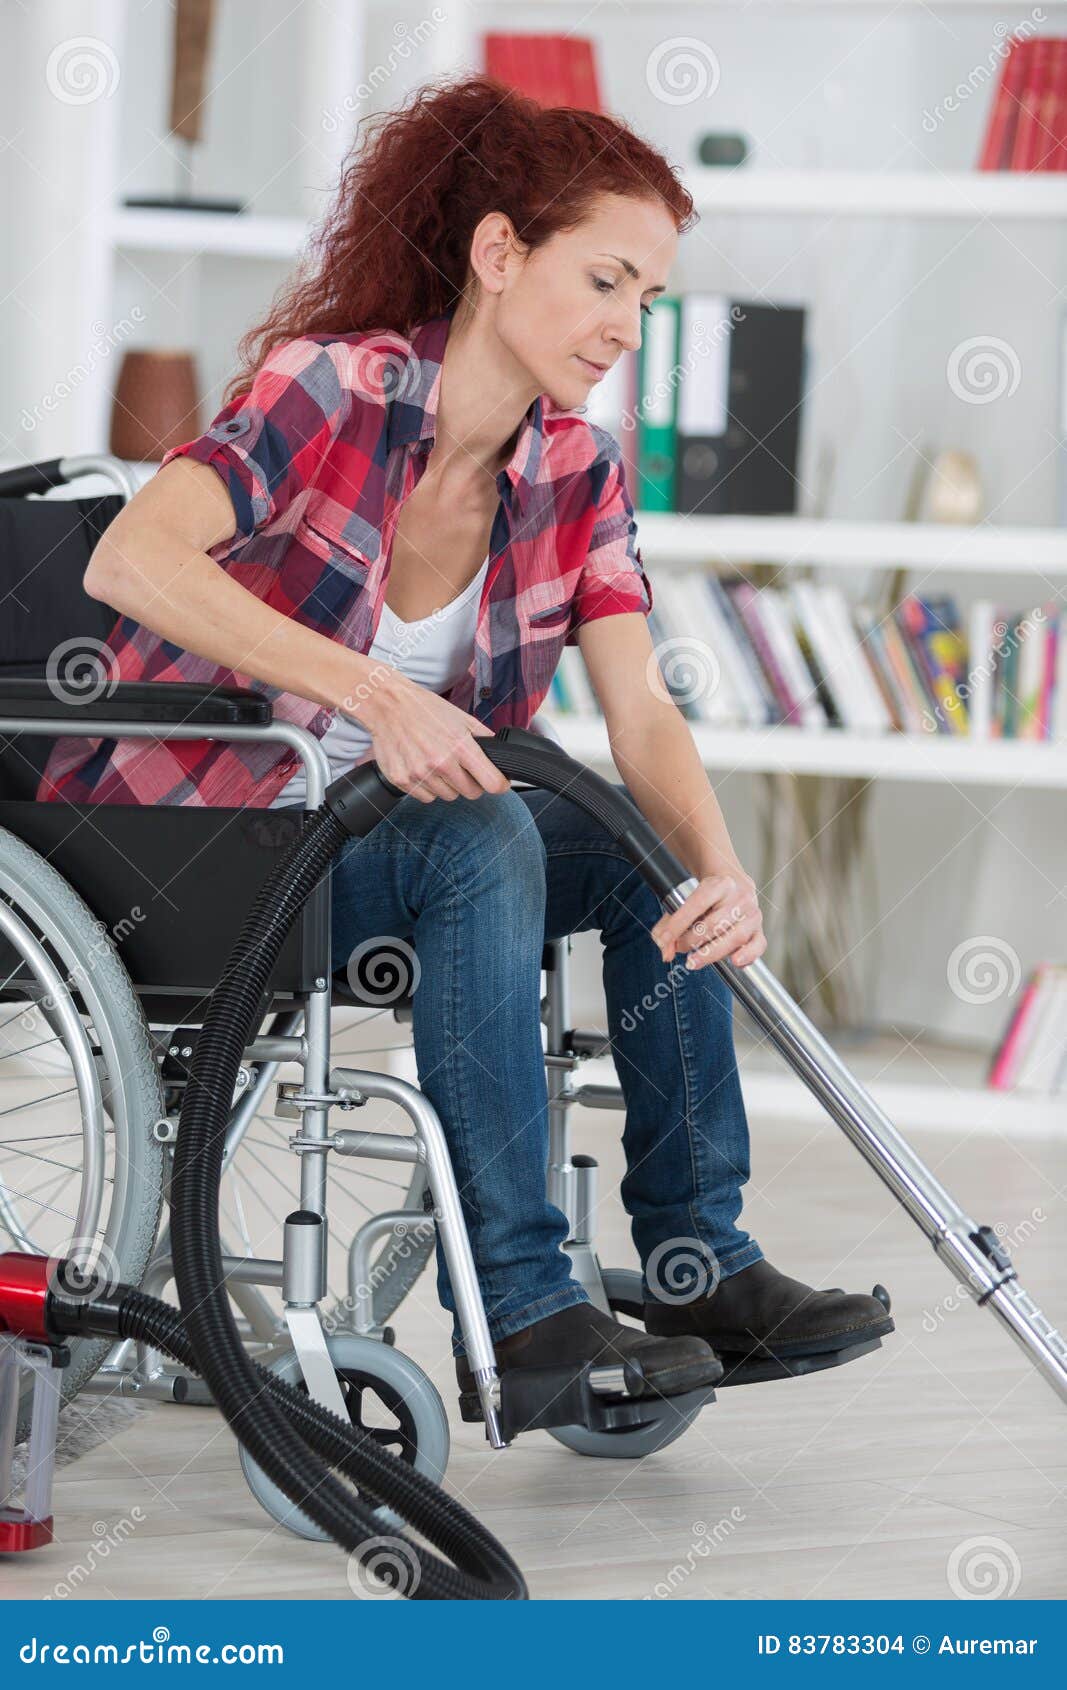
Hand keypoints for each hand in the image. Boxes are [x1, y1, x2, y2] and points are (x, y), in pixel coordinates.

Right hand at [345, 663, 509, 803]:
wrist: (388, 705)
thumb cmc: (425, 709)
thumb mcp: (461, 717)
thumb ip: (484, 738)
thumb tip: (501, 755)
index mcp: (460, 746)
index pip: (492, 783)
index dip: (499, 784)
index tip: (497, 782)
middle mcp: (440, 763)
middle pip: (471, 793)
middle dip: (471, 783)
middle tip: (461, 767)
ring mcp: (420, 774)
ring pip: (448, 796)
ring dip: (447, 785)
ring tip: (437, 763)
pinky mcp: (402, 780)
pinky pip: (425, 797)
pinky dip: (427, 787)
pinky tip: (422, 768)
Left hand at [649, 867, 765, 970]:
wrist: (734, 884)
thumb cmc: (709, 895)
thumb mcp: (687, 899)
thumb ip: (670, 924)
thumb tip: (665, 950)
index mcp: (721, 884)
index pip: (697, 904)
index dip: (677, 924)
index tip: (664, 939)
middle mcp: (740, 898)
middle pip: (714, 924)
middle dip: (691, 941)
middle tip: (679, 947)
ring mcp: (752, 914)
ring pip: (735, 937)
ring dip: (710, 954)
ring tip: (693, 961)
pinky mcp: (759, 930)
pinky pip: (758, 945)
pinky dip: (747, 955)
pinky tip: (734, 962)